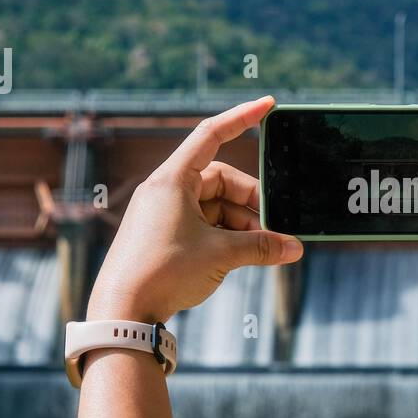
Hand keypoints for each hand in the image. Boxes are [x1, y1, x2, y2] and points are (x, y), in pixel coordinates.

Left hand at [86, 95, 301, 322]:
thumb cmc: (163, 274)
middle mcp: (166, 191)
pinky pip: (205, 225)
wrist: (123, 313)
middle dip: (253, 203)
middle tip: (278, 226)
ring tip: (265, 249)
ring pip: (216, 207)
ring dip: (243, 225)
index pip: (211, 134)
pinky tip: (245, 255)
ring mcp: (164, 213)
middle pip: (222, 181)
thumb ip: (262, 247)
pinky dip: (227, 236)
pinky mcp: (165, 236)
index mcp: (172, 180)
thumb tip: (294, 248)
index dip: (241, 117)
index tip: (267, 104)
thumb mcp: (221, 256)